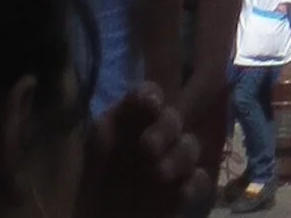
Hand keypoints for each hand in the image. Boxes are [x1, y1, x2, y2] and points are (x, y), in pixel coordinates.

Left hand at [80, 86, 202, 216]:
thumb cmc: (90, 191)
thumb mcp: (92, 152)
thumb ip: (107, 127)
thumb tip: (134, 104)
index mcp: (128, 124)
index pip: (148, 95)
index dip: (151, 95)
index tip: (150, 105)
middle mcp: (153, 138)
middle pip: (173, 118)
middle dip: (166, 128)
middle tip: (148, 148)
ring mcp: (169, 165)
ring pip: (190, 146)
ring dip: (180, 156)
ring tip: (159, 174)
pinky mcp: (181, 194)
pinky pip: (200, 180)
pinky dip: (194, 184)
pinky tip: (180, 195)